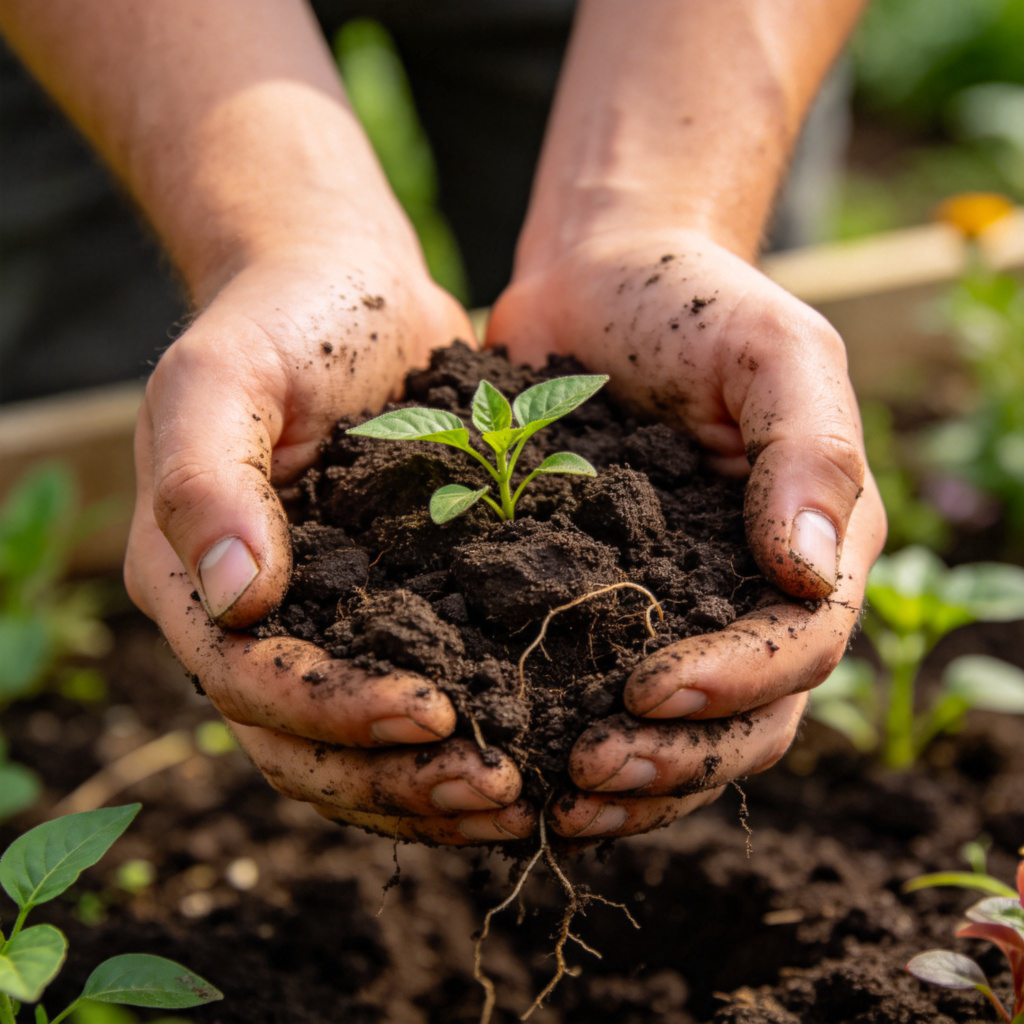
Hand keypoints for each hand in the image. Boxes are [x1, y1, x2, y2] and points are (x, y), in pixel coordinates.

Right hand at [125, 246, 534, 843]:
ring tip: (524, 795)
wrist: (347, 285)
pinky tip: (539, 745)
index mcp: (194, 582)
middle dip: (396, 778)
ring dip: (435, 783)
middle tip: (497, 790)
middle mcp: (257, 623)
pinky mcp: (394, 605)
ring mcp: (327, 620)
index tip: (435, 715)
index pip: (251, 683)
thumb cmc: (279, 319)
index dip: (335, 713)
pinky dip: (468, 735)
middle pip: (306, 744)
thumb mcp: (222, 375)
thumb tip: (232, 596)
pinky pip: (422, 691)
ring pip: (362, 744)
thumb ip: (204, 477)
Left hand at [488, 228, 886, 837]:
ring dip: (629, 777)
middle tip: (591, 771)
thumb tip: (813, 569)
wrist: (598, 282)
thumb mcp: (775, 351)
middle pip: (743, 719)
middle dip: (676, 758)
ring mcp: (674, 607)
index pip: (797, 648)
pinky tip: (518, 756)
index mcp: (812, 546)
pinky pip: (596, 688)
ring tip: (561, 798)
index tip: (651, 692)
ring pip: (677, 730)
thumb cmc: (694, 305)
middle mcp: (748, 595)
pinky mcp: (598, 601)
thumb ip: (810, 451)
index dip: (735, 685)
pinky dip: (568, 732)